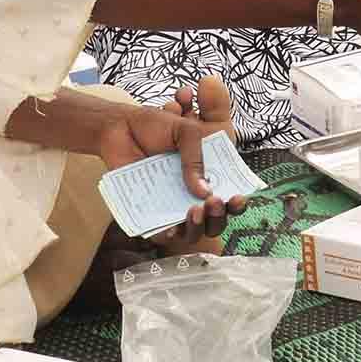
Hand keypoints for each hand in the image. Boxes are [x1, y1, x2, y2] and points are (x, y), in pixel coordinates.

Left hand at [95, 77, 247, 250]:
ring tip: (195, 210)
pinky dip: (169, 234)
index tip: (239, 197)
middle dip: (219, 216)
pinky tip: (172, 227)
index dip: (237, 202)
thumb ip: (196, 158)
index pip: (229, 196)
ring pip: (192, 230)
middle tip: (215, 202)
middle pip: (214, 218)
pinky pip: (162, 232)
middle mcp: (193, 193)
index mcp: (207, 174)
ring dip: (198, 226)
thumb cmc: (157, 127)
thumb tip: (204, 191)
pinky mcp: (150, 212)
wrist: (121, 127)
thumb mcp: (186, 131)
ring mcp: (172, 204)